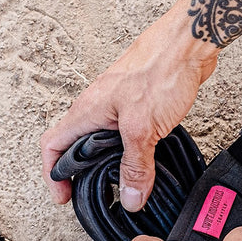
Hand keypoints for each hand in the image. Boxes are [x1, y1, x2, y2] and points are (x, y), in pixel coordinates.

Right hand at [40, 0, 218, 210]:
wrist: (189, 42)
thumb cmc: (160, 69)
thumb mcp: (143, 128)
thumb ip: (135, 166)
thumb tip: (130, 198)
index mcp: (87, 112)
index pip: (52, 146)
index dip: (53, 174)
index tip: (63, 196)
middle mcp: (97, 107)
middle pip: (76, 146)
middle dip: (81, 173)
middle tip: (94, 194)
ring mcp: (117, 104)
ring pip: (102, 140)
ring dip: (108, 162)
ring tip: (121, 182)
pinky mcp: (138, 103)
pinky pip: (125, 133)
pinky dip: (130, 150)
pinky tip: (147, 159)